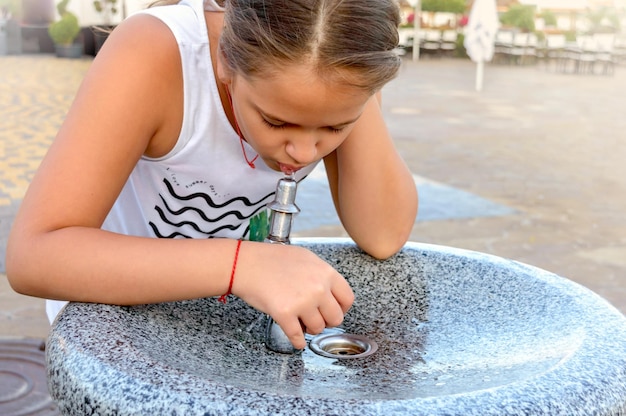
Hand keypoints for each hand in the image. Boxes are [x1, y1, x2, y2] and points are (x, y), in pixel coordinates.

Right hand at [232, 242, 353, 348]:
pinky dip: (298, 342)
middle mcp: (318, 288)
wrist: (246, 264)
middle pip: (335, 318)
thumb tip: (330, 293)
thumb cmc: (272, 259)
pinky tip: (296, 340)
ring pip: (318, 328)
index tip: (333, 311)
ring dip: (310, 329)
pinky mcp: (285, 314)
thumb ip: (321, 275)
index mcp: (325, 273)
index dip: (341, 308)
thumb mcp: (305, 258)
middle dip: (325, 320)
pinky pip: (298, 337)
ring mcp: (302, 302)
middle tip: (315, 318)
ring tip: (301, 322)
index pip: (347, 299)